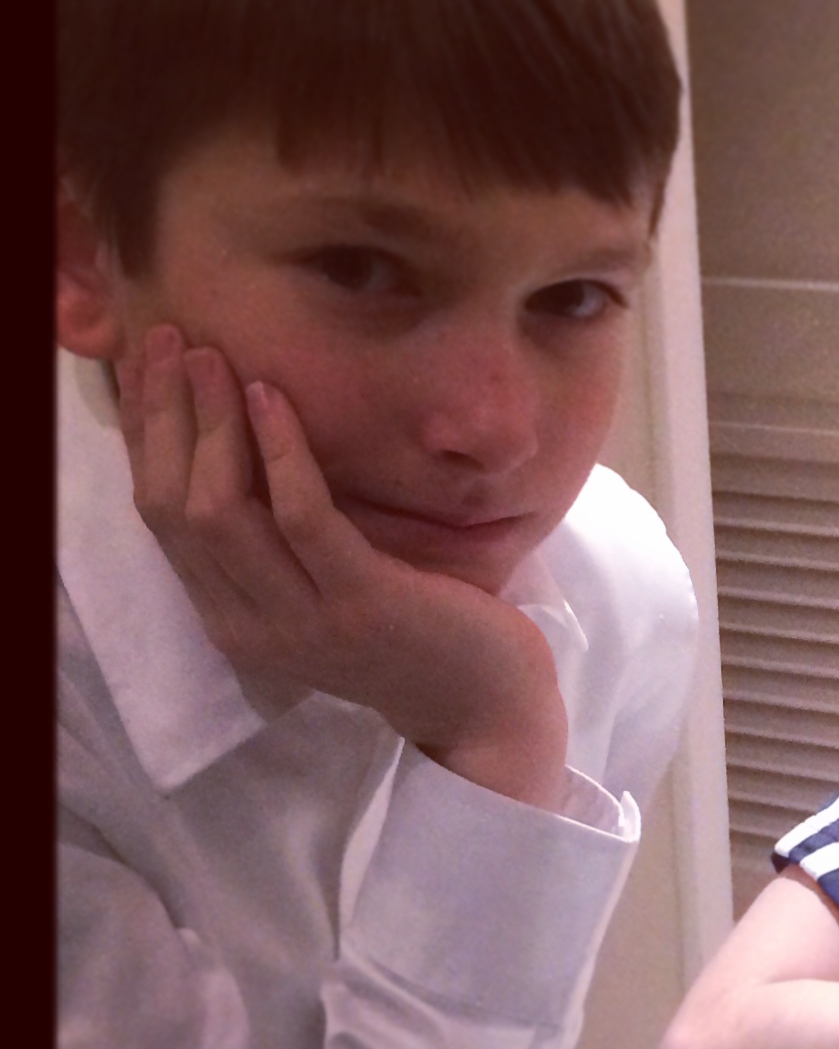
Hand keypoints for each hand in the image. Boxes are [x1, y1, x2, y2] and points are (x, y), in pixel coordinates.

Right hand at [124, 326, 570, 806]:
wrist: (487, 708)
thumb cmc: (415, 635)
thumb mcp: (325, 590)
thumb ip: (277, 545)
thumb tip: (240, 450)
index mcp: (232, 620)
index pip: (162, 519)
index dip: (144, 438)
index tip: (141, 368)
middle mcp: (252, 626)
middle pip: (174, 508)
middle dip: (163, 417)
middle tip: (166, 340)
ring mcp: (305, 620)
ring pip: (222, 510)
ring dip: (212, 424)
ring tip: (211, 356)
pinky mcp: (363, 602)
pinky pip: (303, 517)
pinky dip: (281, 452)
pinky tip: (273, 398)